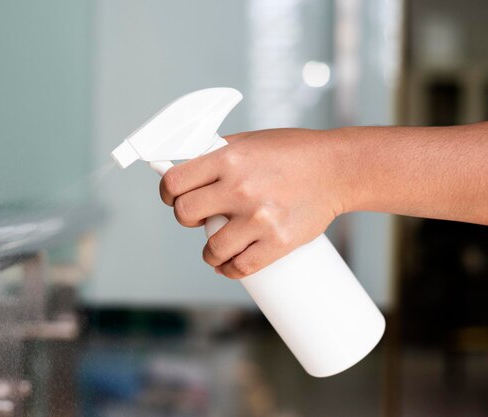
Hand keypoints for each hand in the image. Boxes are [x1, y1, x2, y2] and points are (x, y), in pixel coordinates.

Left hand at [159, 128, 348, 278]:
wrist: (338, 170)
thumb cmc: (295, 152)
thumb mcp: (251, 141)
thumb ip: (219, 153)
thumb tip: (188, 163)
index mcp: (229, 159)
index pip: (175, 182)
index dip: (167, 192)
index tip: (172, 197)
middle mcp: (240, 188)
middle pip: (185, 215)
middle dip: (188, 218)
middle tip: (201, 217)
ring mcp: (259, 218)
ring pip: (210, 249)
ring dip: (209, 252)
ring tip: (217, 246)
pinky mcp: (278, 241)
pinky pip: (239, 267)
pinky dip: (229, 269)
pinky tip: (229, 264)